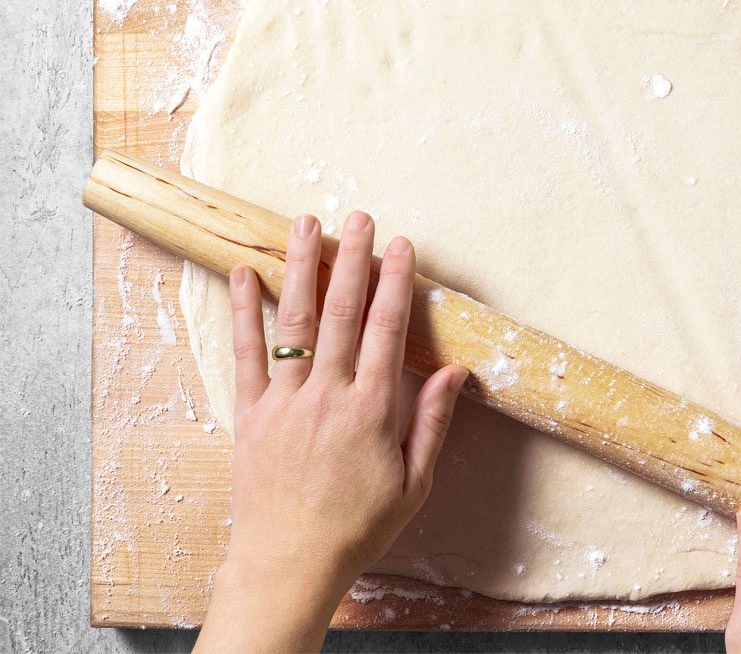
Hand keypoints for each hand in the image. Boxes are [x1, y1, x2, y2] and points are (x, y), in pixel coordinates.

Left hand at [196, 212, 467, 652]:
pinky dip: (243, 311)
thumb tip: (456, 372)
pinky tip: (242, 273)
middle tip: (357, 218)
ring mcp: (284, 400)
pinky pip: (246, 353)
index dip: (396, 282)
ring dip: (300, 268)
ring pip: (293, 321)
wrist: (289, 562)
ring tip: (304, 225)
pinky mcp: (251, 412)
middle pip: (340, 312)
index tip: (402, 246)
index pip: (386, 330)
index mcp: (371, 410)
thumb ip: (432, 423)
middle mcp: (327, 394)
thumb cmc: (358, 528)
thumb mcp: (415, 483)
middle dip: (352, 259)